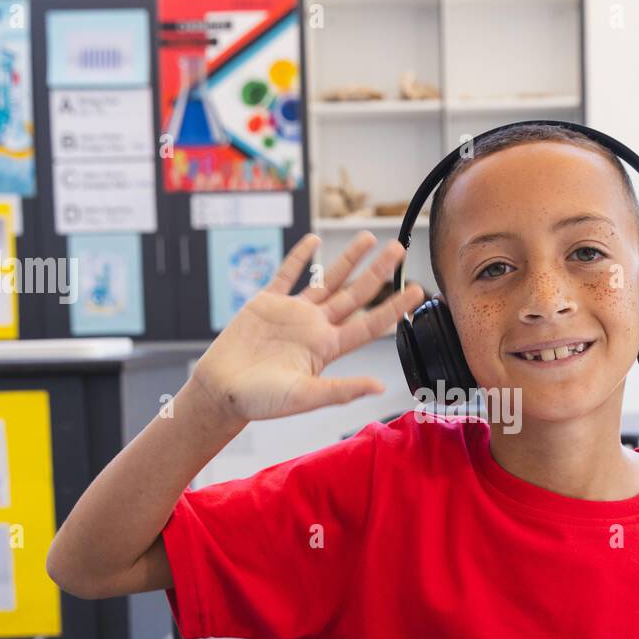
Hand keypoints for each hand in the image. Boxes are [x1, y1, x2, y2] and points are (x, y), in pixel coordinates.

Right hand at [190, 231, 425, 424]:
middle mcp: (315, 327)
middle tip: (400, 248)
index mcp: (327, 347)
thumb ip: (341, 390)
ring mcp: (293, 313)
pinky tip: (314, 240)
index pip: (370, 324)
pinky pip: (286, 274)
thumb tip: (379, 387)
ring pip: (327, 279)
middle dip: (378, 271)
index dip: (394, 306)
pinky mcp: (266, 303)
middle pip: (355, 294)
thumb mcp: (304, 396)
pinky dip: (300, 257)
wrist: (221, 392)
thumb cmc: (261, 401)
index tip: (417, 290)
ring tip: (369, 237)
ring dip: (348, 259)